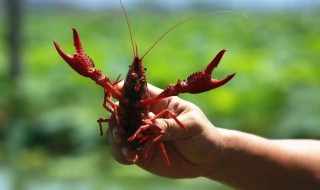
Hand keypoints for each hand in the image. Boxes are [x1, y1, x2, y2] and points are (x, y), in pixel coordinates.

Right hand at [106, 83, 223, 177]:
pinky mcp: (141, 152)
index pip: (139, 92)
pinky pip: (124, 152)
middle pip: (123, 112)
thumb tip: (150, 126)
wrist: (208, 159)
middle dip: (116, 118)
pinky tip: (130, 158)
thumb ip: (170, 125)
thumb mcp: (191, 124)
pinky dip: (122, 154)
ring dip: (116, 137)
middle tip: (118, 128)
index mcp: (159, 103)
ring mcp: (142, 135)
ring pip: (119, 132)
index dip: (126, 89)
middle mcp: (146, 117)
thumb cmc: (202, 134)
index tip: (116, 92)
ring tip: (121, 144)